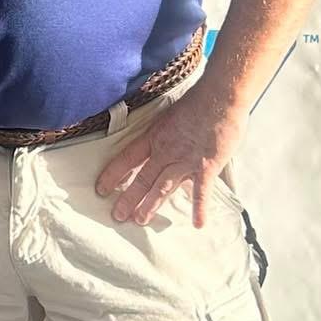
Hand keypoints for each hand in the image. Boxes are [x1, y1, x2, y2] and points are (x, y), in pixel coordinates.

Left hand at [96, 87, 247, 227]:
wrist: (220, 96)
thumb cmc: (198, 100)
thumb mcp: (171, 114)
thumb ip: (165, 132)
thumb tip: (161, 141)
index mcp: (155, 136)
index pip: (127, 158)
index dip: (113, 174)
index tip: (101, 188)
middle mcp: (166, 151)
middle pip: (142, 178)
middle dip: (129, 198)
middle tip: (118, 216)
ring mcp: (185, 161)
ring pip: (163, 187)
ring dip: (150, 205)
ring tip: (140, 220)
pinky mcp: (206, 167)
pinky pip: (201, 192)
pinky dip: (199, 208)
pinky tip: (197, 224)